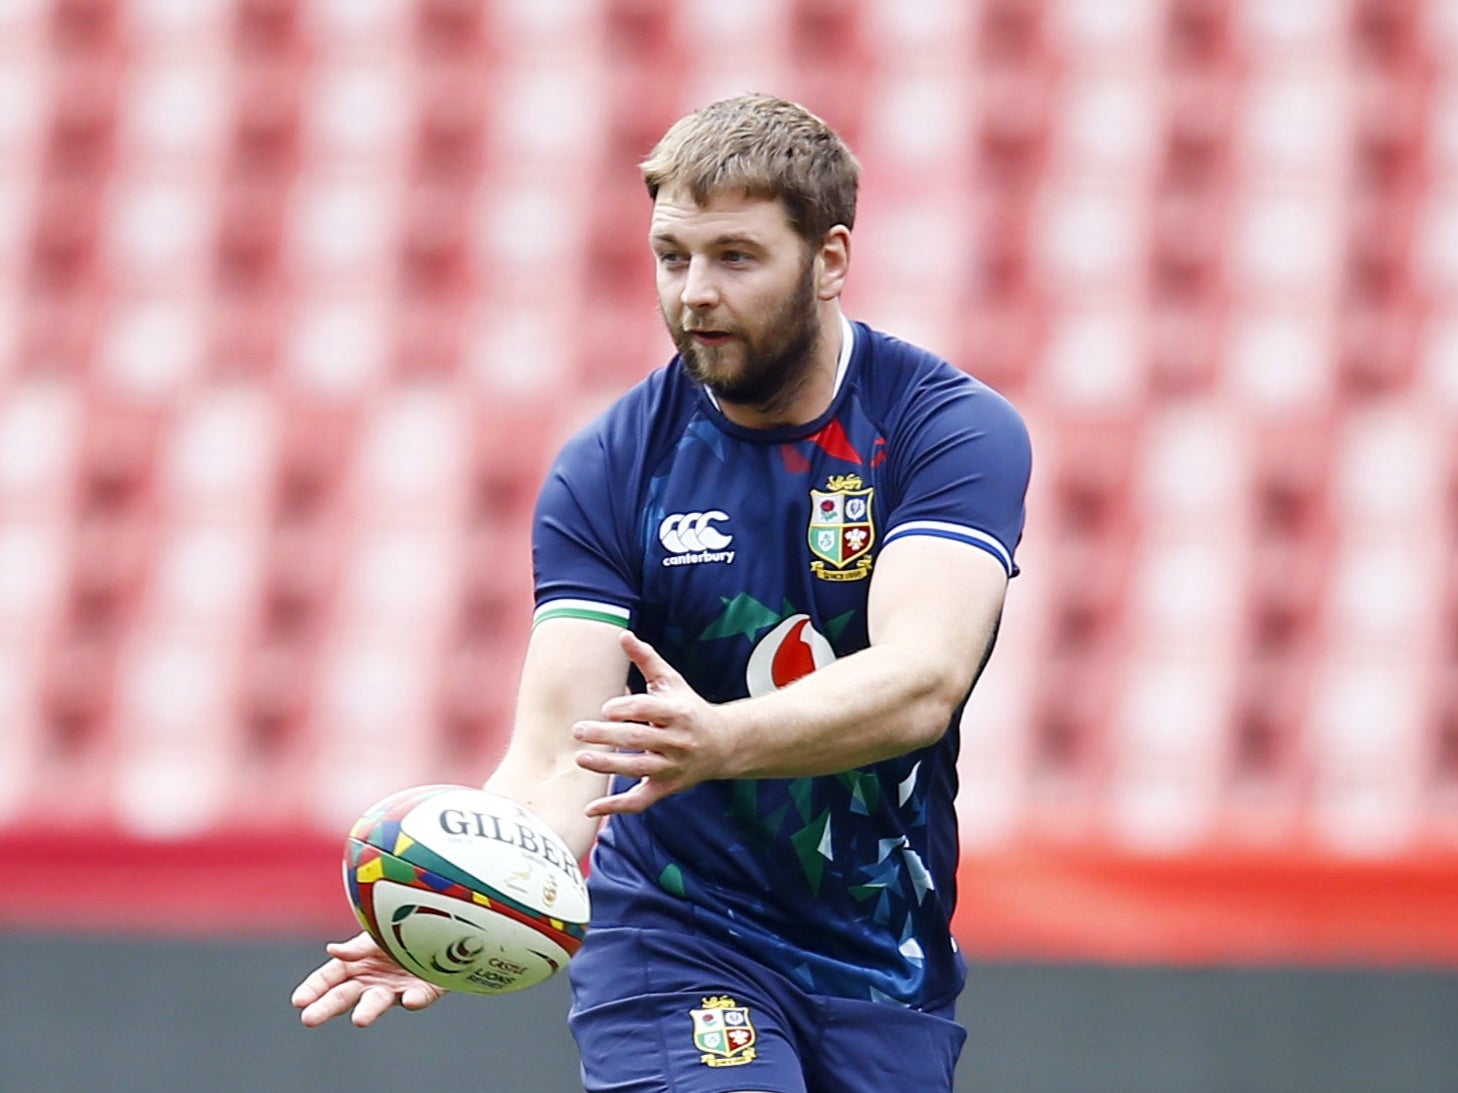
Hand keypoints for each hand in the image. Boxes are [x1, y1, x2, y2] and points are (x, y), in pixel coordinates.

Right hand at [290, 931, 444, 1027]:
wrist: (443, 930)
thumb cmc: (404, 930)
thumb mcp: (375, 934)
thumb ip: (356, 948)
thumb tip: (331, 950)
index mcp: (358, 965)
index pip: (329, 978)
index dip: (314, 988)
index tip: (299, 1001)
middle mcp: (373, 980)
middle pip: (345, 995)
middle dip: (326, 1007)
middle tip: (309, 1019)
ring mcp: (397, 988)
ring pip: (379, 1001)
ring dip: (369, 1010)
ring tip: (359, 1020)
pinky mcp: (424, 990)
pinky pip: (419, 997)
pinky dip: (415, 999)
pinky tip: (410, 1000)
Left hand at [572, 631, 730, 816]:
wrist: (724, 745)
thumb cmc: (689, 709)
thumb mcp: (672, 682)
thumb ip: (646, 659)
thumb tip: (623, 635)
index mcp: (679, 713)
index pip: (650, 710)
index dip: (628, 708)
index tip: (606, 707)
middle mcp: (678, 741)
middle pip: (639, 739)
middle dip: (607, 735)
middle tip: (578, 730)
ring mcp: (672, 767)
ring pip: (637, 769)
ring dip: (608, 766)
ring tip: (581, 758)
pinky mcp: (666, 788)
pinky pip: (640, 801)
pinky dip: (616, 808)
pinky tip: (590, 808)